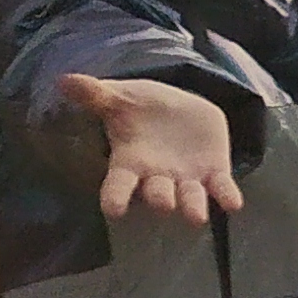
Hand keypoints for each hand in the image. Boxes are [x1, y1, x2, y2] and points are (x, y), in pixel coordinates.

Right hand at [61, 73, 240, 225]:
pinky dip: (227, 196)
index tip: (112, 210)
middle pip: (157, 194)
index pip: (118, 185)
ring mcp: (187, 178)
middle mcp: (158, 178)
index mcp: (131, 163)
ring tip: (196, 217)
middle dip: (160, 199)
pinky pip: (221, 188)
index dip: (115, 198)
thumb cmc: (140, 108)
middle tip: (162, 204)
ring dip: (193, 207)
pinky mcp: (213, 172)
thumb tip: (64, 79)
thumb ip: (95, 94)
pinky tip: (233, 203)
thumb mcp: (119, 99)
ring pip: (190, 198)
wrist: (176, 106)